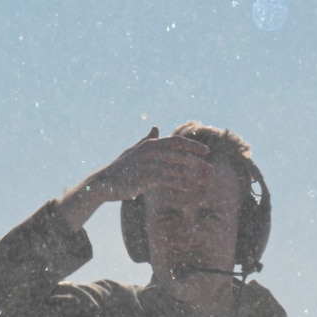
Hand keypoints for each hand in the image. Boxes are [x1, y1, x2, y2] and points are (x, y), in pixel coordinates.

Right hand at [56, 128, 212, 228]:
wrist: (105, 182)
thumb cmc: (121, 167)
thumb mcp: (134, 150)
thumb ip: (147, 140)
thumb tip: (155, 127)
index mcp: (150, 144)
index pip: (176, 142)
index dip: (193, 145)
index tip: (206, 151)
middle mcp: (151, 152)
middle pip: (181, 156)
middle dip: (198, 163)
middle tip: (212, 170)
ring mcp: (150, 165)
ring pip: (178, 170)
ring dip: (194, 176)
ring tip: (206, 181)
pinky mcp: (147, 178)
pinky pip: (170, 181)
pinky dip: (183, 185)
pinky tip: (193, 189)